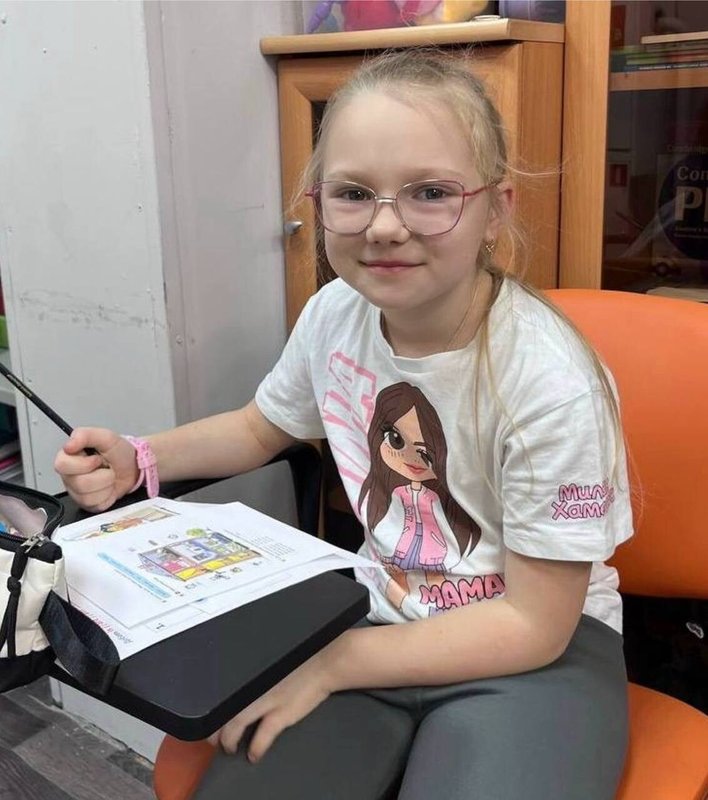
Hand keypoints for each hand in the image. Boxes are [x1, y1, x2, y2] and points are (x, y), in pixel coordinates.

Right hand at [53, 427, 139, 511]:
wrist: (134, 467)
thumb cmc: (118, 452)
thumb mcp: (105, 436)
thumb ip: (85, 435)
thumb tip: (68, 445)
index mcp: (68, 458)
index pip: (63, 465)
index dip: (84, 464)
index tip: (98, 459)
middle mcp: (69, 476)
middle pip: (79, 483)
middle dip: (101, 475)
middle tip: (105, 467)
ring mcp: (77, 492)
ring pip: (88, 496)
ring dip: (106, 484)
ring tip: (108, 476)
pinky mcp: (88, 504)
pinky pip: (96, 504)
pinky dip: (109, 495)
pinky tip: (109, 487)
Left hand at [207, 650, 333, 762]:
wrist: (322, 663)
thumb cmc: (299, 661)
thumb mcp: (270, 664)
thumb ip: (256, 674)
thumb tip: (243, 685)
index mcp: (250, 674)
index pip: (223, 693)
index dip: (214, 709)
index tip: (212, 717)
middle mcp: (253, 687)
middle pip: (223, 711)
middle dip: (215, 729)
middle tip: (214, 739)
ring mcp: (266, 701)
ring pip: (235, 725)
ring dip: (229, 741)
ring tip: (229, 748)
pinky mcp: (281, 715)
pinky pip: (261, 737)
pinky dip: (255, 748)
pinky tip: (253, 755)